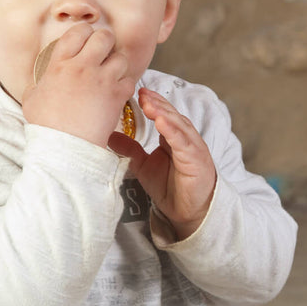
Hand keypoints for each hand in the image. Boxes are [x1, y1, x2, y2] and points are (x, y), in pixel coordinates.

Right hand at [21, 23, 134, 147]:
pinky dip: (125, 85)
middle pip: (104, 37)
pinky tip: (117, 92)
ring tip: (111, 74)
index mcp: (60, 64)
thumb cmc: (46, 126)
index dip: (84, 32)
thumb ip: (37, 85)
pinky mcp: (116, 96)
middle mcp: (82, 67)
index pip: (77, 32)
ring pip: (121, 57)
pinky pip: (130, 81)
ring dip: (117, 64)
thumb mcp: (31, 99)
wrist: (65, 146)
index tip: (85, 41)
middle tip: (103, 53)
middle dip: (105, 42)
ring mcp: (102, 80)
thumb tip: (38, 83)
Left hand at [109, 87, 216, 239]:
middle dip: (156, 103)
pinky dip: (173, 132)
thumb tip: (110, 135)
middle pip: (171, 115)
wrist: (188, 212)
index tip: (136, 92)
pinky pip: (184, 143)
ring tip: (149, 104)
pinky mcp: (196, 160)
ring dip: (164, 113)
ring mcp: (192, 148)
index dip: (151, 103)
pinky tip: (162, 123)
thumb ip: (130, 150)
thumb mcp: (144, 166)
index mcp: (173, 137)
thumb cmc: (171, 188)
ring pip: (178, 125)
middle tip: (140, 93)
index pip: (163, 114)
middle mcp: (184, 138)